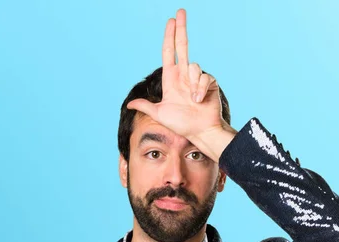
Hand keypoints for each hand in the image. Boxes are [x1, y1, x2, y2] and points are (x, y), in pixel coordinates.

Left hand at [126, 9, 225, 141]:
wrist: (200, 132)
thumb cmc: (182, 124)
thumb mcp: (160, 114)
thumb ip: (146, 106)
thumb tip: (129, 104)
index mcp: (171, 78)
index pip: (169, 52)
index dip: (169, 36)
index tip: (170, 21)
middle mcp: (184, 75)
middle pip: (183, 45)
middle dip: (182, 28)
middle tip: (180, 11)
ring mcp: (197, 78)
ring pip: (194, 65)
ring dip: (192, 84)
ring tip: (192, 101)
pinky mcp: (209, 83)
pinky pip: (204, 77)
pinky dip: (199, 89)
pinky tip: (198, 100)